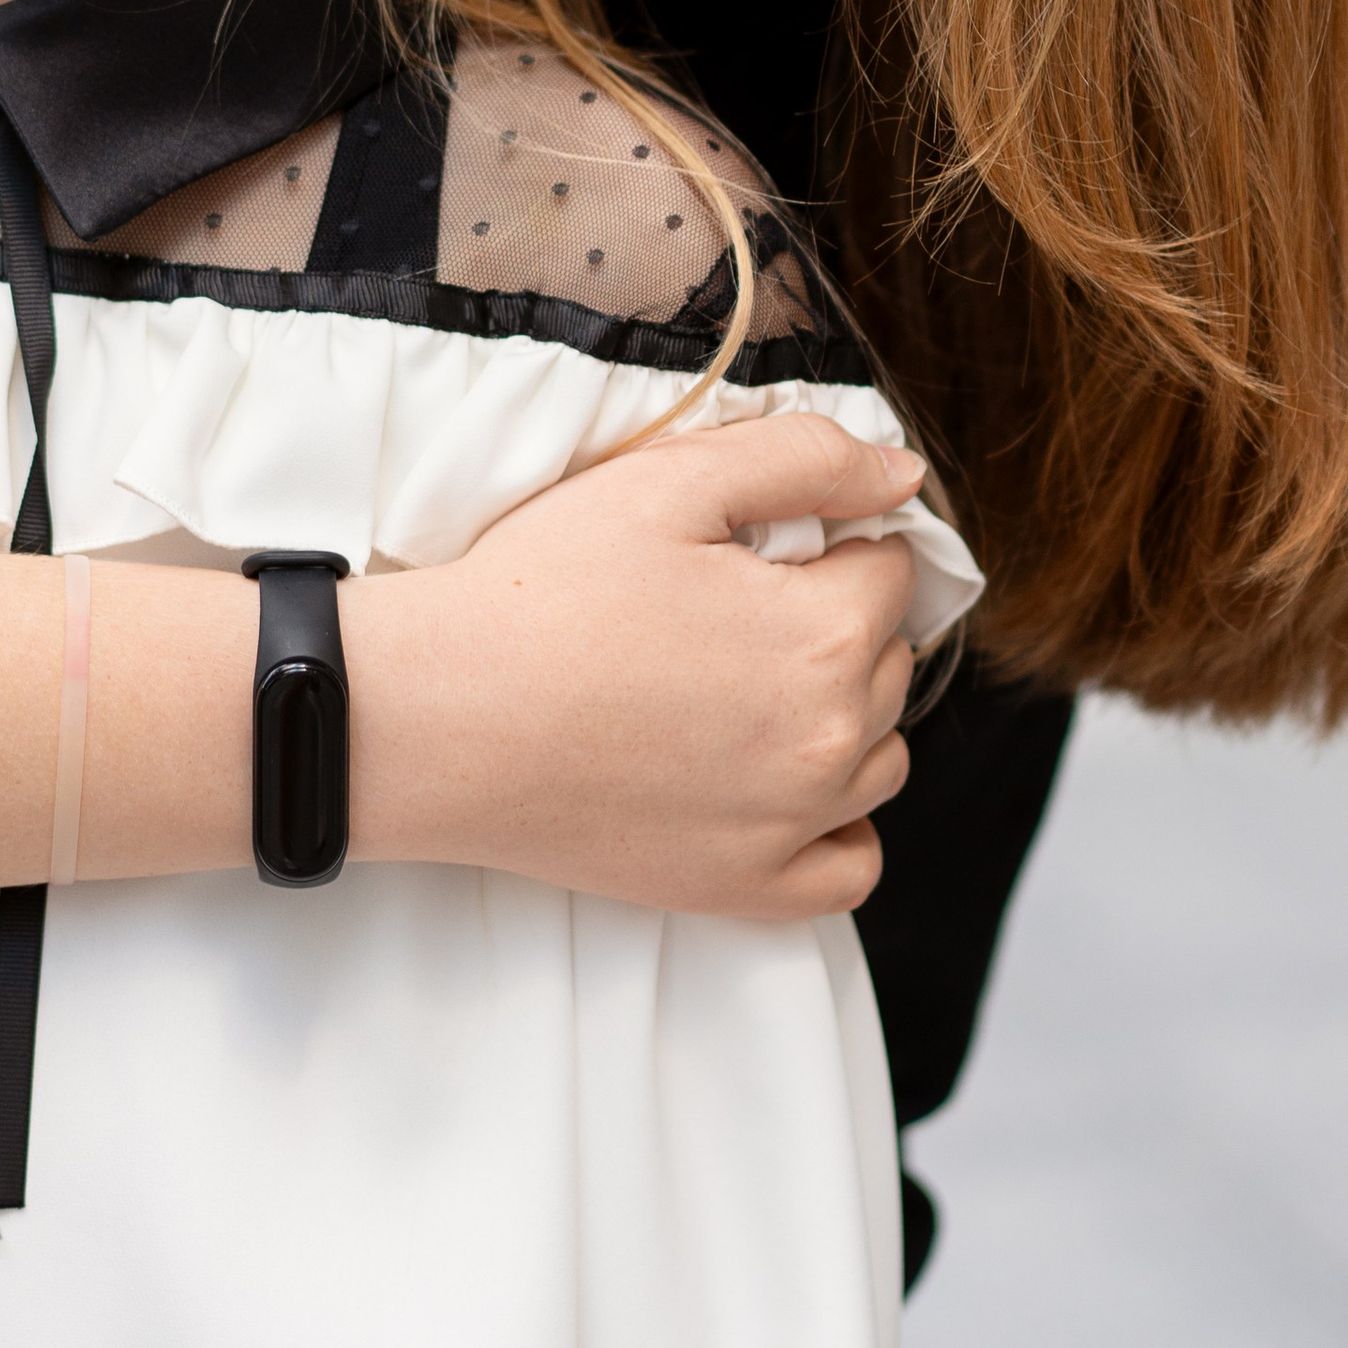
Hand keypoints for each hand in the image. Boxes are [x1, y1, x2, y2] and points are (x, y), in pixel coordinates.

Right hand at [348, 413, 920, 919]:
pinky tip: (784, 781)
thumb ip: (805, 458)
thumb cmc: (545, 592)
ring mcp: (791, 827)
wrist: (443, 717)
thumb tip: (904, 472)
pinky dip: (840, 824)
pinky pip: (851, 867)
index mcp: (824, 634)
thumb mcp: (671, 483)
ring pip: (882, 757)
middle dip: (839, 618)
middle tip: (736, 604)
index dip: (835, 540)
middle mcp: (829, 742)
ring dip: (845, 713)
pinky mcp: (742, 889)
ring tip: (750, 682)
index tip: (764, 544)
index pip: (893, 569)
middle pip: (890, 660)